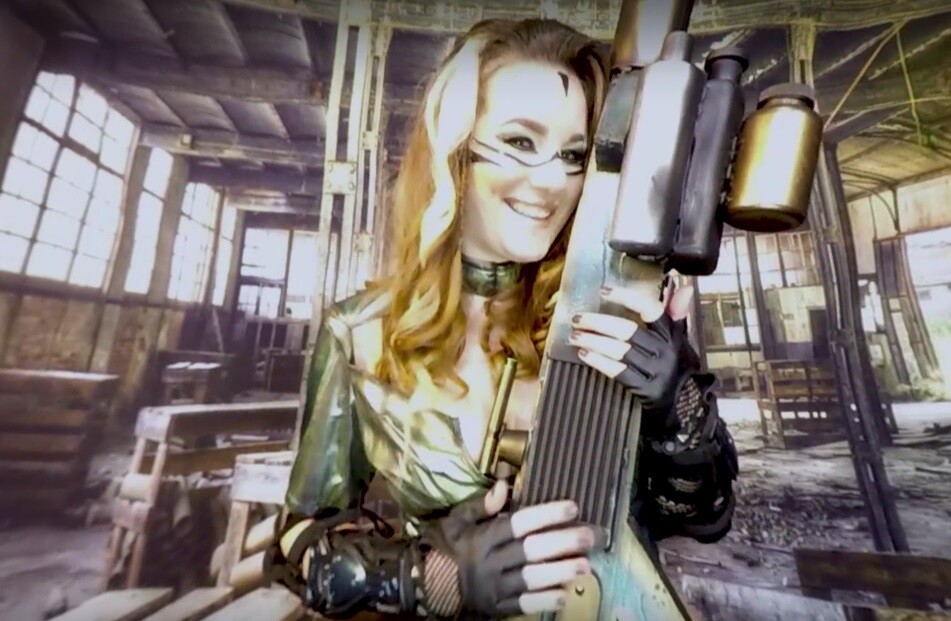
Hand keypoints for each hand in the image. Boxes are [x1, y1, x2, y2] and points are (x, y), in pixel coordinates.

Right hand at [421, 480, 594, 616]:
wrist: (425, 585)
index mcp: (482, 537)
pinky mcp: (496, 607)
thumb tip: (504, 484)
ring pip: (530, 579)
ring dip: (559, 572)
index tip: (572, 507)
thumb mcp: (456, 520)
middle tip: (590, 536)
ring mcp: (493, 587)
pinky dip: (543, 600)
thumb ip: (480, 505)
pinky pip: (522, 605)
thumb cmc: (445, 547)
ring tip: (585, 566)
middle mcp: (490, 562)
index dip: (546, 514)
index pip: (518, 523)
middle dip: (562, 542)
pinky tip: (563, 594)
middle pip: (530, 550)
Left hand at [569, 283, 696, 416]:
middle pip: (626, 331)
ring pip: (618, 351)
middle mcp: (664, 349)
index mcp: (671, 333)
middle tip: (577, 319)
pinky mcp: (646, 389)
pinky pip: (618, 371)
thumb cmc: (678, 363)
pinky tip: (584, 354)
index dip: (626, 297)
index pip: (649, 308)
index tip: (603, 291)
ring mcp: (655, 370)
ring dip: (592, 341)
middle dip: (598, 323)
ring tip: (574, 336)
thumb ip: (674, 313)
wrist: (688, 402)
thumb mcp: (679, 337)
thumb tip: (683, 288)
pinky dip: (598, 361)